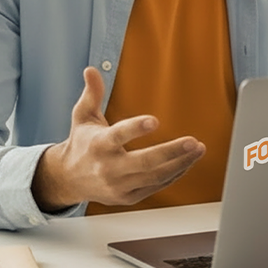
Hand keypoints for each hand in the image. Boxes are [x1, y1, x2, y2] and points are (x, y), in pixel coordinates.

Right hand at [32, 67, 204, 211]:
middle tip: (193, 141)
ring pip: (155, 176)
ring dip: (180, 163)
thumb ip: (91, 94)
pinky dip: (174, 174)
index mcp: (98, 145)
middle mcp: (109, 168)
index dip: (136, 128)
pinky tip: (187, 162)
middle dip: (171, 152)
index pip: (118, 136)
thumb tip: (92, 70)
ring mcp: (120, 186)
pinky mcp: (129, 197)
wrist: (69, 179)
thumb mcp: (82, 116)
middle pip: (145, 162)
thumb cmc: (81, 144)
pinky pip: (156, 186)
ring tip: (198, 149)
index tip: (154, 120)